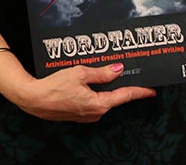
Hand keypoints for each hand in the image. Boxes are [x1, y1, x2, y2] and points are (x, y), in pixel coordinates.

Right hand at [11, 63, 155, 122]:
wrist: (34, 100)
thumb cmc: (55, 86)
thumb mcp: (80, 73)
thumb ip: (101, 73)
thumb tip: (118, 70)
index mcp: (98, 104)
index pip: (124, 96)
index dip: (139, 91)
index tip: (151, 90)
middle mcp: (95, 113)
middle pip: (115, 96)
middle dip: (122, 85)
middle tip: (130, 73)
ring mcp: (87, 115)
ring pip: (104, 98)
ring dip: (107, 87)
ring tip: (109, 72)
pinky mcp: (80, 113)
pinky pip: (94, 101)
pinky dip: (97, 91)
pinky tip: (93, 80)